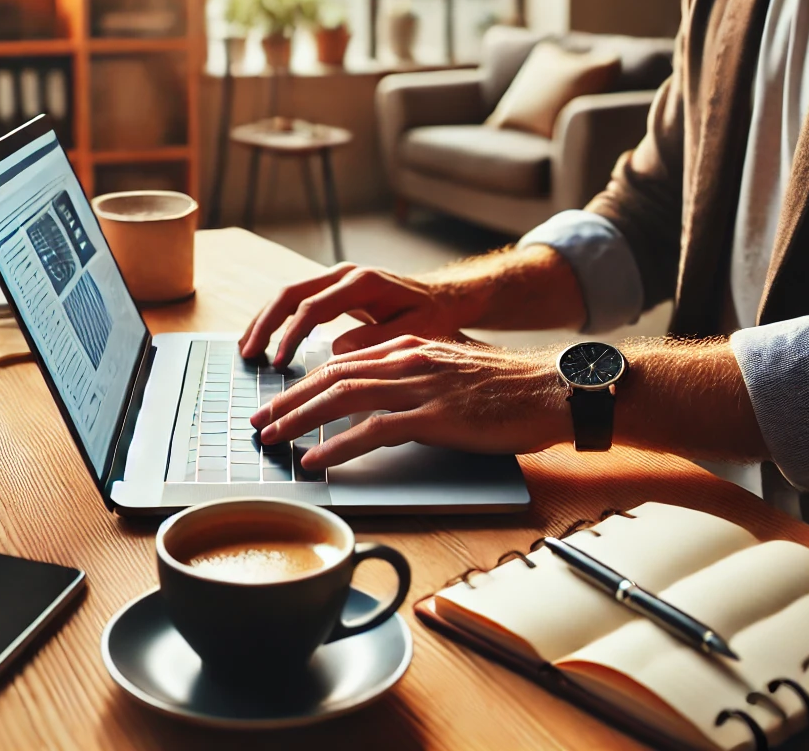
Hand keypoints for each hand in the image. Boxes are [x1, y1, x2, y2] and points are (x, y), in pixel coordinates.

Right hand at [239, 263, 471, 367]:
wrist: (443, 297)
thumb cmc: (432, 316)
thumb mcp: (414, 331)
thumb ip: (377, 339)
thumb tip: (337, 351)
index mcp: (363, 283)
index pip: (314, 306)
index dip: (292, 335)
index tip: (279, 362)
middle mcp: (345, 274)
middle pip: (291, 293)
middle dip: (265, 324)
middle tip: (248, 354)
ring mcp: (337, 277)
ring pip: (289, 294)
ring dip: (265, 320)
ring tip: (247, 349)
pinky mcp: (334, 287)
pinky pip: (297, 299)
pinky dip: (277, 318)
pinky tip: (264, 339)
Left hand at [249, 335, 571, 469]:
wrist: (551, 390)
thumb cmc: (504, 389)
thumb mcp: (447, 371)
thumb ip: (410, 379)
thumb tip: (376, 402)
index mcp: (408, 348)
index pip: (340, 364)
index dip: (302, 385)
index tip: (277, 404)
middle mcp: (407, 360)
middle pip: (331, 377)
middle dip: (287, 401)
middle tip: (258, 424)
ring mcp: (420, 386)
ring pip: (342, 398)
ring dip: (300, 420)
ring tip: (272, 440)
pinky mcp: (435, 415)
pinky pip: (373, 430)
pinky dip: (338, 445)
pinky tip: (316, 459)